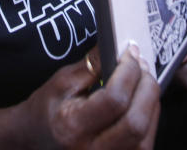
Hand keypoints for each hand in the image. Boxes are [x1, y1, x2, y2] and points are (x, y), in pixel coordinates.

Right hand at [20, 45, 159, 148]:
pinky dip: (149, 118)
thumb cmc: (47, 111)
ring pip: (145, 135)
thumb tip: (116, 46)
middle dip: (147, 88)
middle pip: (136, 122)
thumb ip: (91, 65)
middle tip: (142, 66)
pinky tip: (142, 102)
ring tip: (143, 81)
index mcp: (73, 127)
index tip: (130, 53)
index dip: (128, 72)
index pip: (114, 100)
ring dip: (151, 103)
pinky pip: (145, 144)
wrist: (35, 139)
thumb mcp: (61, 82)